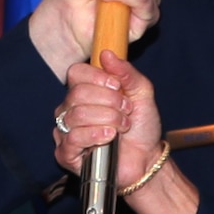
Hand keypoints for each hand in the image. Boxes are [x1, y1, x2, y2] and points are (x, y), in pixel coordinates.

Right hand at [52, 51, 162, 186]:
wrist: (147, 159)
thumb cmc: (141, 127)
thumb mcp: (142, 93)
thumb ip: (126, 72)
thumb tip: (106, 54)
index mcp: (86, 91)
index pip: (76, 73)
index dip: (97, 77)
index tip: (117, 86)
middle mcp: (71, 109)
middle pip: (77, 93)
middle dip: (108, 101)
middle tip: (125, 110)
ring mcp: (66, 131)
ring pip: (76, 115)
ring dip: (107, 119)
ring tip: (121, 126)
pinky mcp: (66, 153)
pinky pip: (73, 138)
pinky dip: (95, 135)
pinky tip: (110, 137)